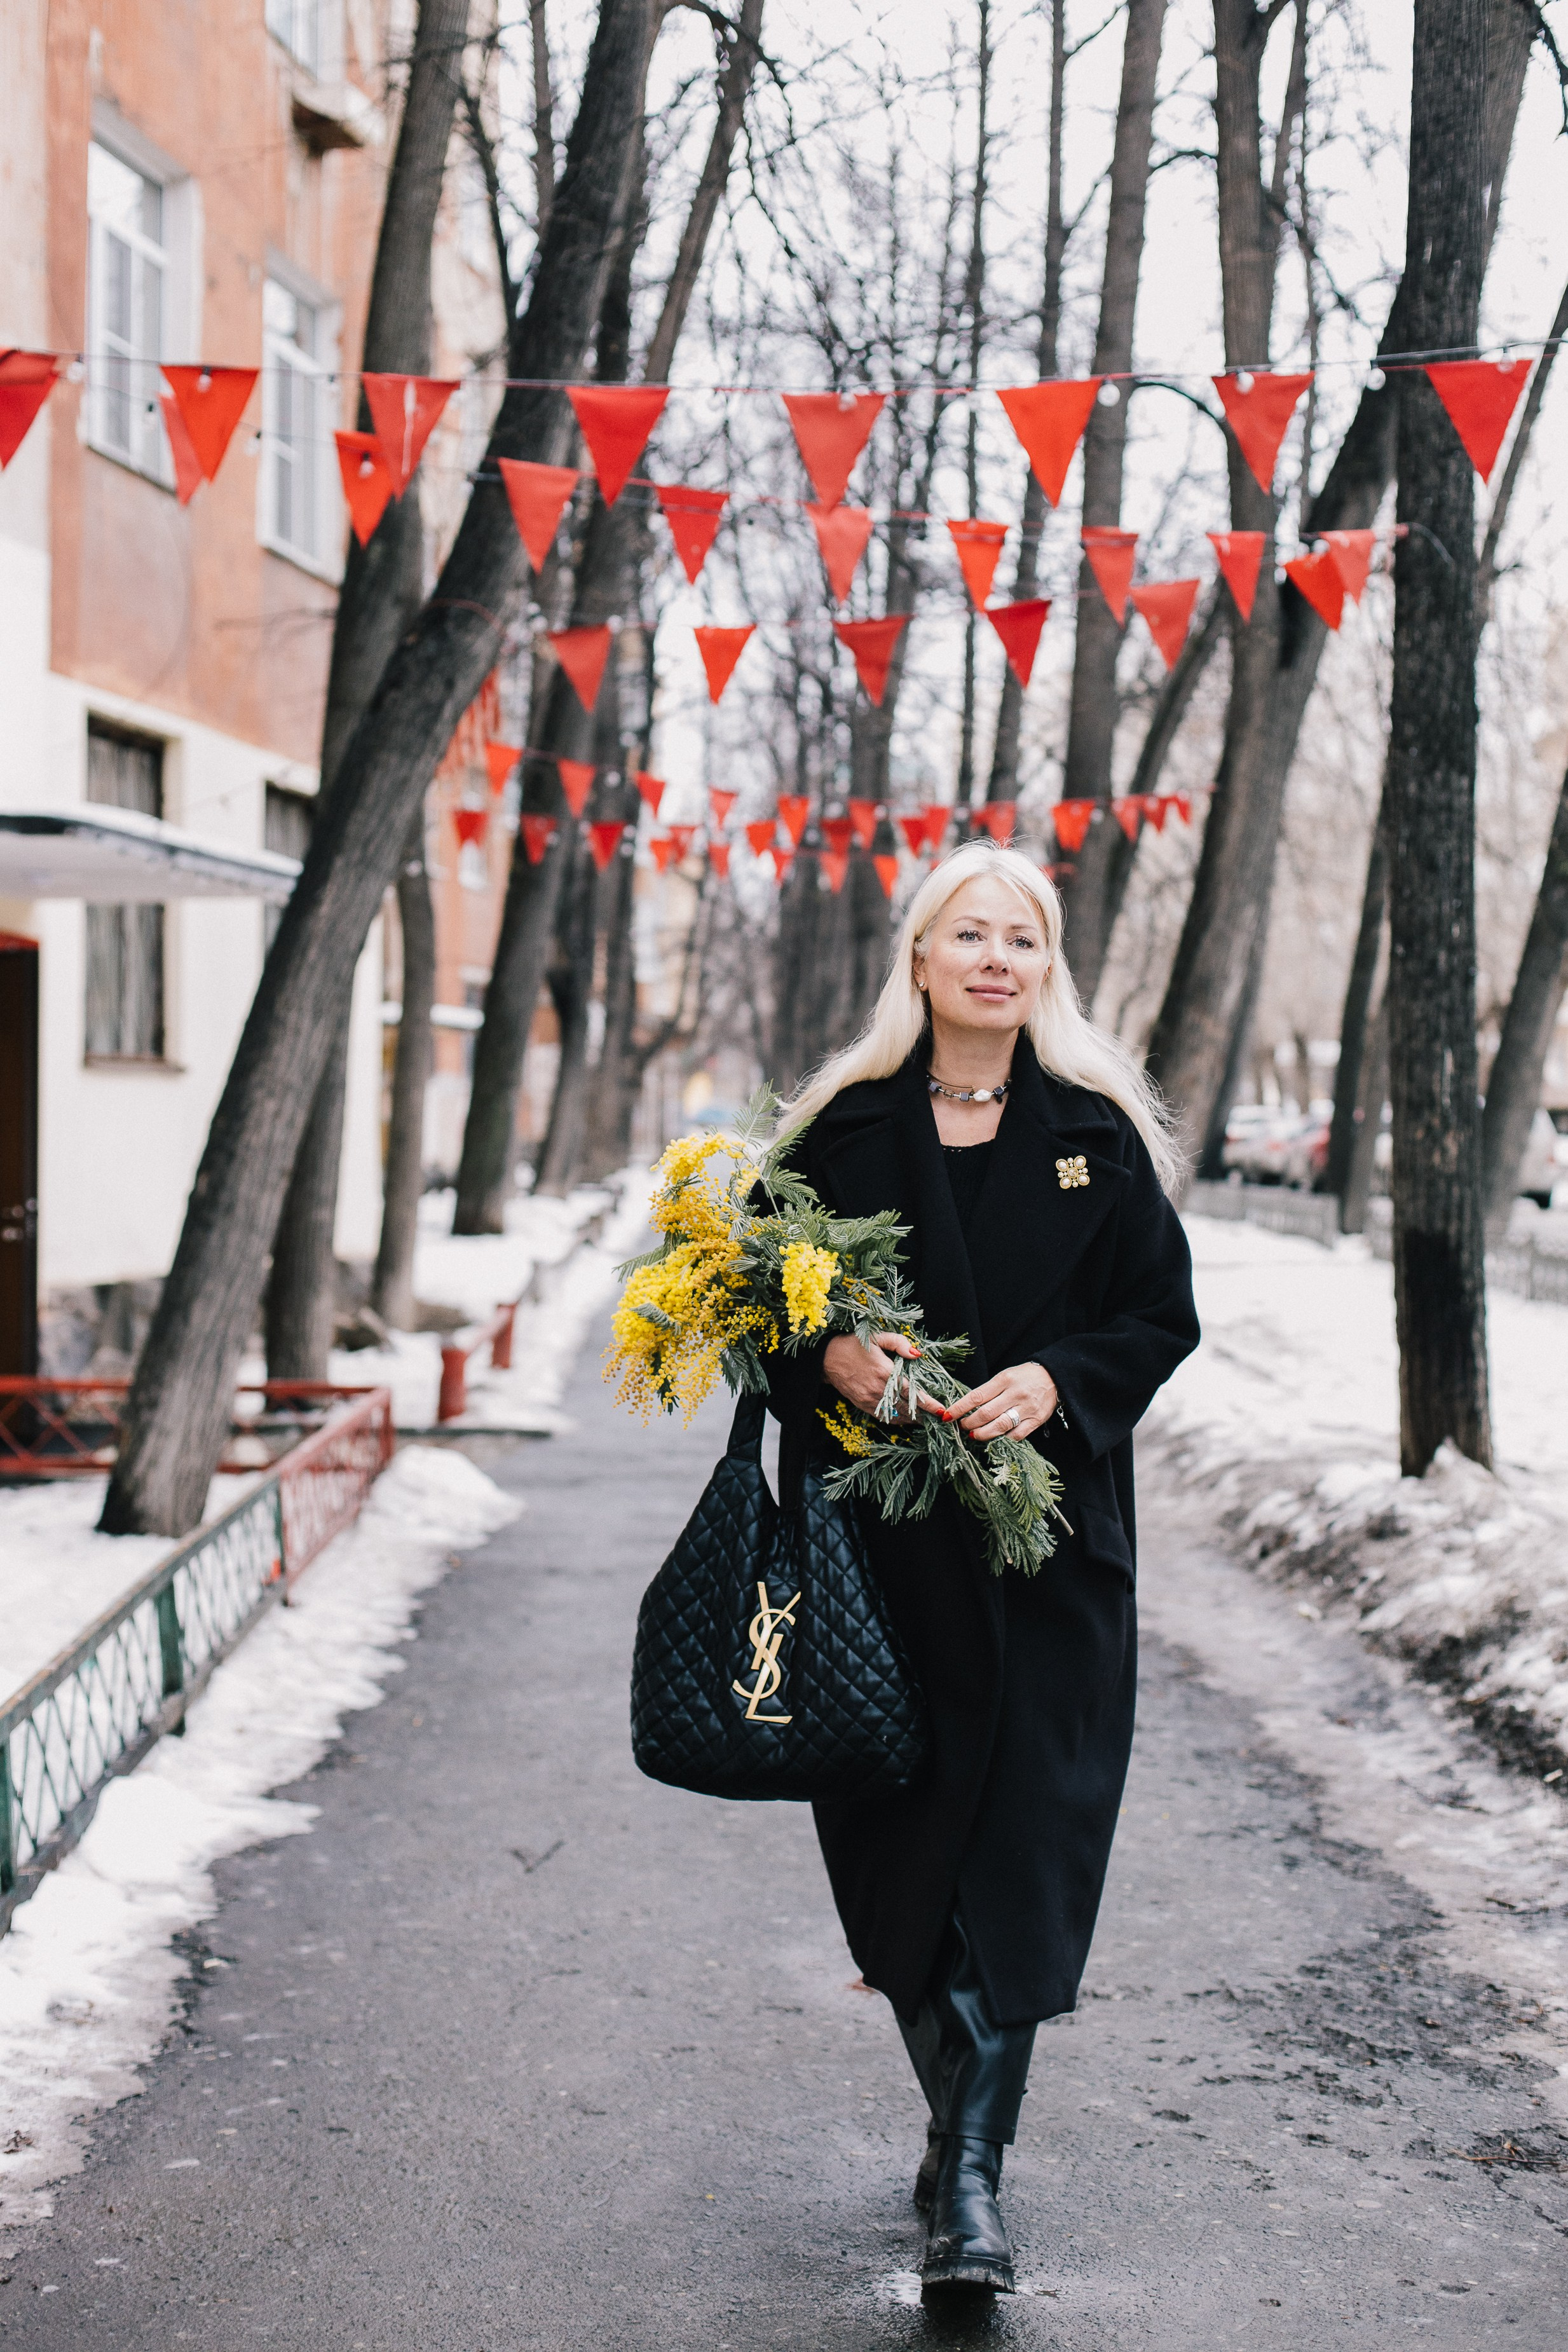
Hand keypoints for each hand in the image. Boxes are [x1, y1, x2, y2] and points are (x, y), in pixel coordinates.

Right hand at [823, 1331, 935, 1421]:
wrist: (826, 1358)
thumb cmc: (853, 1344)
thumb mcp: (877, 1336)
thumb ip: (899, 1343)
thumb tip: (917, 1353)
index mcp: (885, 1371)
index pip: (912, 1392)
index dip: (929, 1403)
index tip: (941, 1410)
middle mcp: (878, 1389)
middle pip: (907, 1407)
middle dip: (924, 1414)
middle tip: (938, 1416)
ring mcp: (870, 1399)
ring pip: (896, 1415)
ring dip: (912, 1419)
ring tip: (925, 1419)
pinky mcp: (862, 1405)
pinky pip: (883, 1417)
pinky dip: (896, 1420)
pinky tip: (905, 1418)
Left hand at [943, 1361, 1057, 1443]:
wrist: (1054, 1376)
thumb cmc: (1024, 1376)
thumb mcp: (1005, 1376)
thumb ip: (989, 1391)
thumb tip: (967, 1408)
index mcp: (1004, 1379)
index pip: (976, 1396)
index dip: (959, 1408)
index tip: (947, 1415)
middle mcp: (1015, 1394)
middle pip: (986, 1414)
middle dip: (969, 1423)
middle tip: (962, 1426)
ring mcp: (1027, 1408)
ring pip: (999, 1426)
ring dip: (982, 1434)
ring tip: (974, 1434)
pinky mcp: (1036, 1420)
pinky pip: (1016, 1435)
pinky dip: (1003, 1438)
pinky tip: (997, 1436)